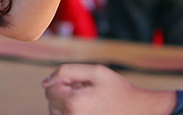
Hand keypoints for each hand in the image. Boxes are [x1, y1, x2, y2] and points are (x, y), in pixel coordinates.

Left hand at [42, 64, 174, 114]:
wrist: (138, 111)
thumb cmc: (118, 90)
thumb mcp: (96, 72)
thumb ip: (66, 71)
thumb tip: (45, 82)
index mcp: (73, 103)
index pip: (49, 89)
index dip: (63, 81)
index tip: (80, 82)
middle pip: (51, 103)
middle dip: (63, 93)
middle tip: (85, 91)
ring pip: (56, 113)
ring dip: (66, 105)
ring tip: (88, 101)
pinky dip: (72, 112)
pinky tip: (88, 109)